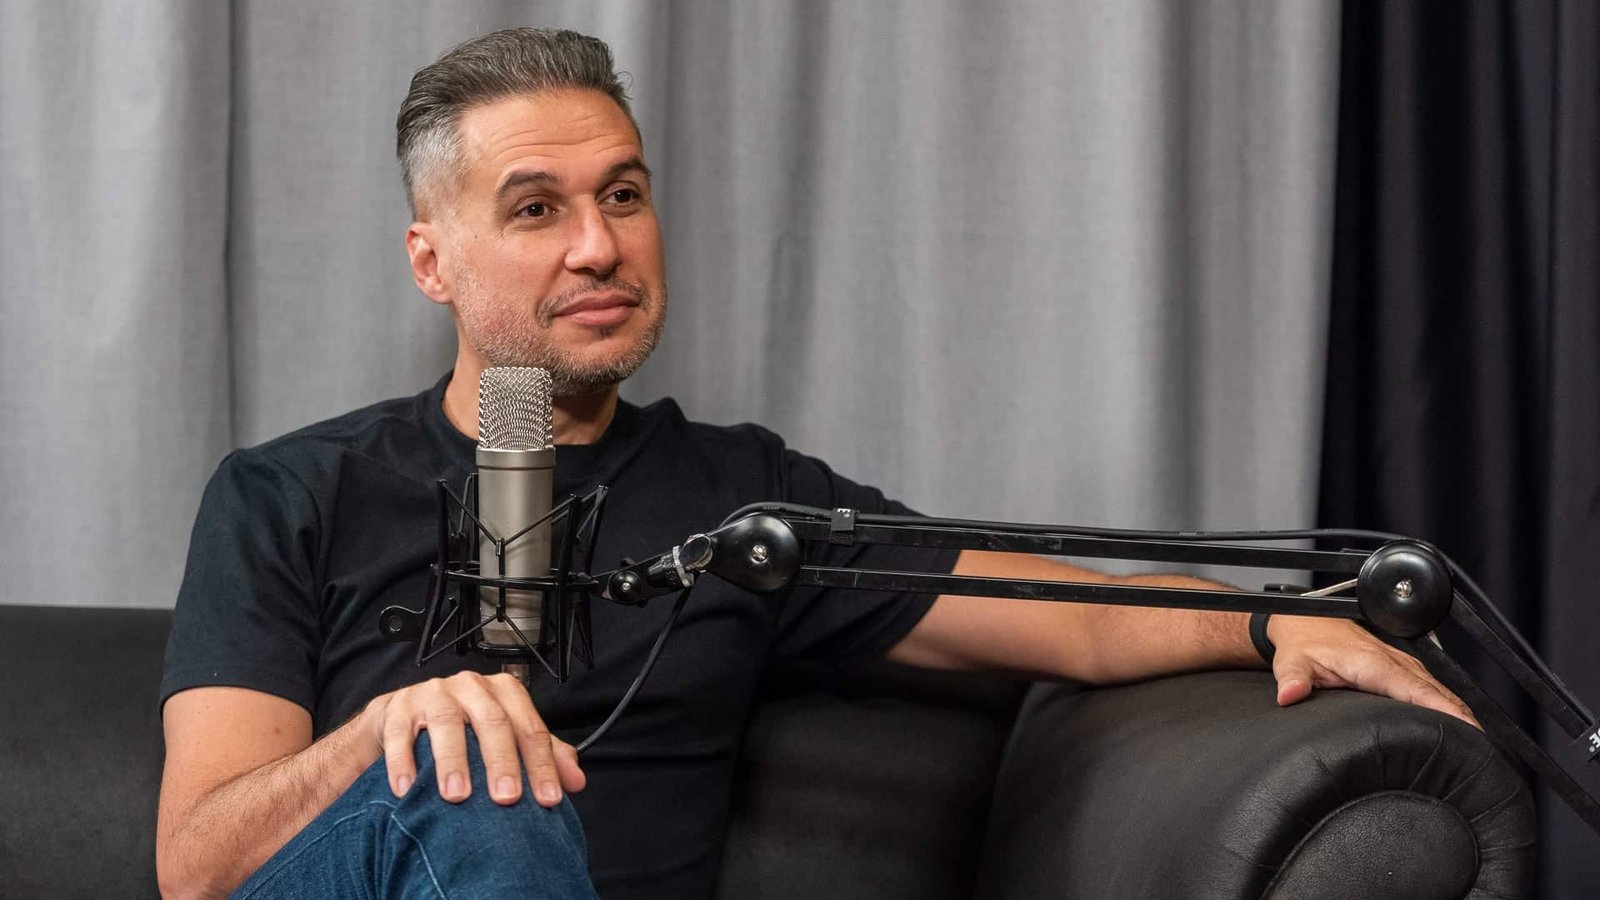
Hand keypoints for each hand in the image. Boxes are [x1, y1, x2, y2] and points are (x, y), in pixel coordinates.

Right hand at [361, 671, 586, 807]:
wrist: (401, 720)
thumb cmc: (462, 730)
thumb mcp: (503, 738)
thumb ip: (541, 755)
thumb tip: (575, 782)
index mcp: (503, 693)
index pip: (529, 727)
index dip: (541, 764)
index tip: (548, 799)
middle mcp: (471, 687)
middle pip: (492, 721)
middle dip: (501, 761)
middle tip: (506, 798)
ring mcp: (433, 693)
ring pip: (447, 722)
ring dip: (453, 761)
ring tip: (457, 796)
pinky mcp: (397, 707)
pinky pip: (400, 733)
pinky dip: (403, 762)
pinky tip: (407, 790)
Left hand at [1267, 616, 1479, 727]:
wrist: (1304, 623)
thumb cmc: (1303, 644)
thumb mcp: (1293, 661)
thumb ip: (1293, 679)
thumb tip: (1291, 693)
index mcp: (1373, 664)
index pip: (1415, 689)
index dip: (1443, 709)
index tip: (1468, 728)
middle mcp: (1394, 661)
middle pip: (1437, 692)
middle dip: (1464, 719)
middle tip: (1485, 754)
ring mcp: (1402, 663)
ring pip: (1439, 689)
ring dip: (1462, 713)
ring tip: (1483, 747)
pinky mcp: (1403, 667)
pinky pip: (1432, 687)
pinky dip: (1450, 705)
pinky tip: (1463, 727)